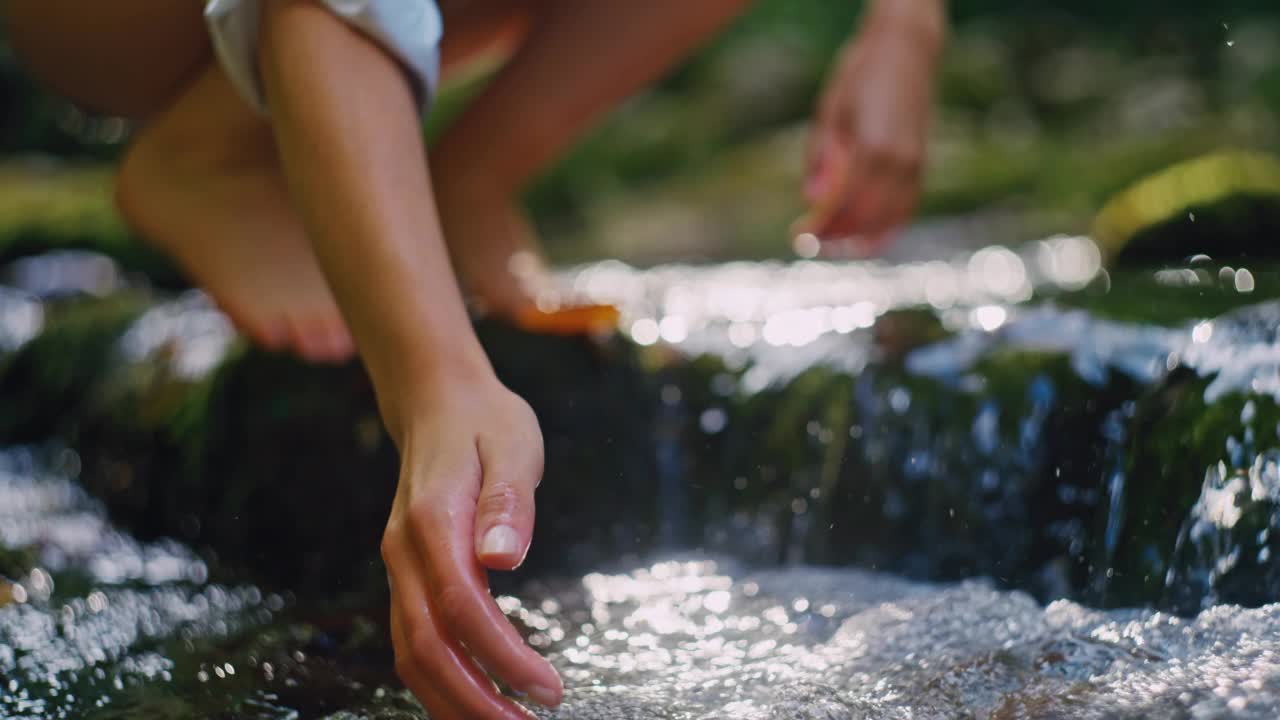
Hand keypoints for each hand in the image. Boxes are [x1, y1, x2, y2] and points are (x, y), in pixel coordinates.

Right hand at [380, 373, 560, 718]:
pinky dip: (441, 682)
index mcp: (433, 522)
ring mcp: (400, 567)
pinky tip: (477, 699)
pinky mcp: (408, 576)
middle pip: (426, 648)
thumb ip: (509, 501)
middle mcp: (404, 553)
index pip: (462, 608)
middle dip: (475, 700)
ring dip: (454, 701)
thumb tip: (504, 557)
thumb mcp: (513, 443)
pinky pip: (414, 642)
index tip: (547, 690)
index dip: (502, 657)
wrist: (437, 401)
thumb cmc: (484, 421)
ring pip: (411, 655)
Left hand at [796, 2, 943, 255]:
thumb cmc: (860, 77)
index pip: (842, 205)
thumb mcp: (830, 113)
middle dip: (836, 236)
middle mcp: (898, 162)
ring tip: (834, 243)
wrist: (905, 50)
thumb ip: (820, 159)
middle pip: (864, 218)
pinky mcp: (921, 164)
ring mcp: (914, 165)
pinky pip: (905, 208)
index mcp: (871, 149)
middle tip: (811, 243)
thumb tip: (811, 201)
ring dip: (859, 238)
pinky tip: (865, 236)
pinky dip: (885, 227)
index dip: (820, 226)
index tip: (798, 236)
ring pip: (888, 220)